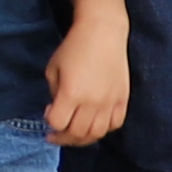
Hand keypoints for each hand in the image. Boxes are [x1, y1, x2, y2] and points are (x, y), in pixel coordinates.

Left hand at [44, 19, 130, 148]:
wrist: (103, 33)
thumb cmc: (73, 47)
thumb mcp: (53, 68)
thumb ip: (54, 92)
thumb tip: (57, 109)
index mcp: (71, 94)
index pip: (58, 123)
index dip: (49, 122)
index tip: (48, 112)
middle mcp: (92, 102)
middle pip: (77, 133)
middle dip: (63, 137)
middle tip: (56, 133)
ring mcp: (110, 102)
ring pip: (97, 134)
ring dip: (83, 138)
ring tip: (74, 134)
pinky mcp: (123, 99)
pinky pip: (115, 124)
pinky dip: (104, 129)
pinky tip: (94, 123)